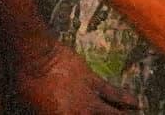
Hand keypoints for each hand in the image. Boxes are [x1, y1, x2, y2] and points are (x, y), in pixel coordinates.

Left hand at [16, 42, 136, 114]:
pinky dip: (126, 99)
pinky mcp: (94, 81)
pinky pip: (114, 92)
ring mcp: (89, 99)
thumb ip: (48, 113)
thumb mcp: (35, 108)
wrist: (35, 55)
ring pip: (114, 113)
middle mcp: (81, 113)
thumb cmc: (27, 83)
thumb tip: (53, 112)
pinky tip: (137, 103)